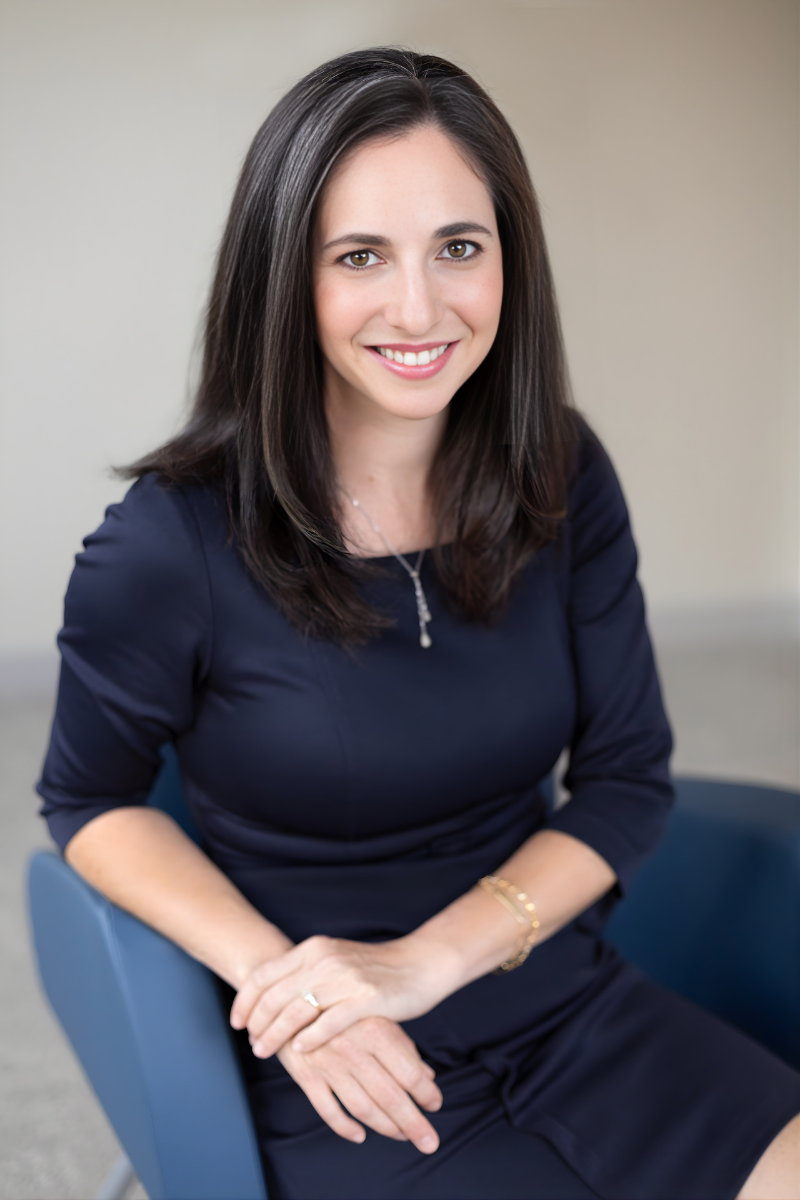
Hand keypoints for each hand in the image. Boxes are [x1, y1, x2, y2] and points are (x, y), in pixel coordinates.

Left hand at [230, 933, 456, 1057]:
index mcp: (314, 948)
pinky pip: (329, 1022)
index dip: (245, 1000)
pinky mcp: (366, 999)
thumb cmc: (375, 969)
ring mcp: (345, 978)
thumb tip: (270, 996)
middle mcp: (325, 959)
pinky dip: (309, 1038)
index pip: (265, 974)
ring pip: (296, 1010)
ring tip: (266, 1051)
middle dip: (257, 1023)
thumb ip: (305, 971)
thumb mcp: (334, 959)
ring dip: (276, 1034)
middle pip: (275, 995)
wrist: (419, 965)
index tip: (237, 1022)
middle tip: (252, 1043)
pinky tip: (300, 1050)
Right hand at [276, 1016, 441, 1153]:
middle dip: (413, 1124)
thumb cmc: (341, 1005)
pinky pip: (328, 1110)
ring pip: (362, 1108)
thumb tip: (427, 1076)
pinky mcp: (306, 1075)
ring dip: (385, 1127)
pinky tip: (360, 1135)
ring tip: (402, 1135)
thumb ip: (402, 1045)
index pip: (409, 1072)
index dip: (426, 1093)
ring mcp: (328, 1064)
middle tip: (430, 1142)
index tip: (436, 1104)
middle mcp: (353, 1049)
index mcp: (374, 1029)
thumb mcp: (375, 1015)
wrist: (290, 995)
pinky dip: (345, 1128)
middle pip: (390, 1096)